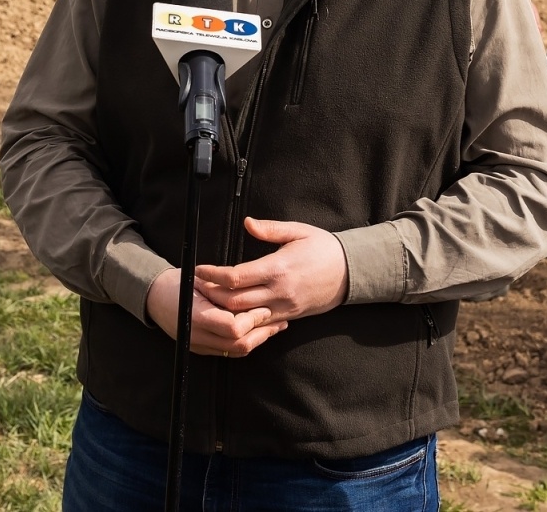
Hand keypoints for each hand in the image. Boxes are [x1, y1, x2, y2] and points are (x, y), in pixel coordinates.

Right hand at [144, 267, 285, 358]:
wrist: (154, 297)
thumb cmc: (178, 282)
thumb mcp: (198, 279)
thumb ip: (221, 289)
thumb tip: (250, 292)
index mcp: (197, 317)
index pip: (234, 328)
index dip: (252, 319)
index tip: (264, 307)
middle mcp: (198, 337)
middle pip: (239, 344)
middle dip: (262, 332)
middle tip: (277, 318)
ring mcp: (199, 346)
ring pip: (237, 351)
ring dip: (258, 339)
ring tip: (274, 325)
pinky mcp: (202, 349)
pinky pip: (229, 352)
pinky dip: (246, 342)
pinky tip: (258, 331)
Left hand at [193, 218, 349, 324]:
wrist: (350, 272)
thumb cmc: (323, 248)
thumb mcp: (298, 231)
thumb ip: (270, 229)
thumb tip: (247, 223)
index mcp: (277, 268)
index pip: (236, 277)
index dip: (213, 275)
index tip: (199, 269)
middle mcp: (278, 291)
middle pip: (235, 301)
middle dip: (211, 295)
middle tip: (196, 287)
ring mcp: (284, 307)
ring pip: (245, 316)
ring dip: (224, 310)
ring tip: (207, 300)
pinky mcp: (289, 315)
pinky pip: (260, 323)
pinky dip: (243, 319)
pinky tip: (230, 312)